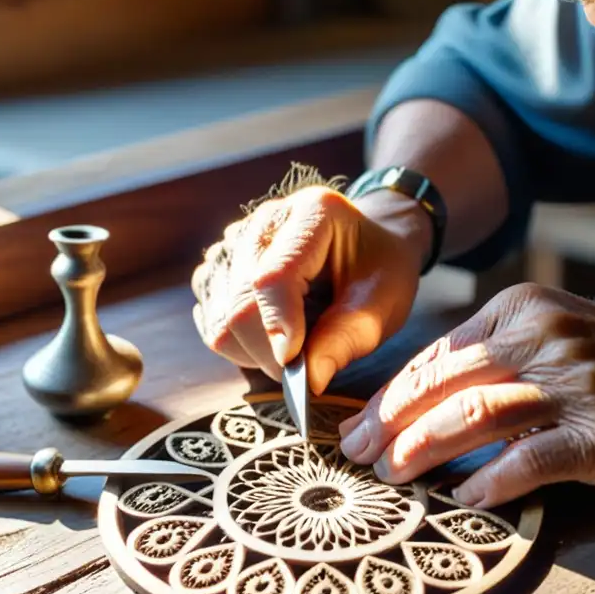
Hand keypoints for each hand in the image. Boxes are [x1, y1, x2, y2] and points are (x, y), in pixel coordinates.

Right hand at [191, 171, 430, 393]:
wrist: (366, 249)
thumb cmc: (379, 271)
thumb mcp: (382, 303)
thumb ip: (347, 338)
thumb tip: (310, 380)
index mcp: (312, 213)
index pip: (273, 277)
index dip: (278, 327)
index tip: (295, 367)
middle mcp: (264, 221)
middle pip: (239, 303)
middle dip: (269, 351)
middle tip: (307, 368)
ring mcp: (233, 243)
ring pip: (220, 319)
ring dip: (254, 351)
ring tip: (297, 341)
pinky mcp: (218, 269)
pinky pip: (212, 323)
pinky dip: (240, 345)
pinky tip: (275, 334)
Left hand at [337, 283, 594, 508]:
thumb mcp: (556, 330)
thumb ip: (493, 353)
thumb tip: (417, 396)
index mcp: (524, 308)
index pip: (438, 354)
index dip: (392, 394)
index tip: (361, 424)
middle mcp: (544, 339)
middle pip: (445, 383)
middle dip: (391, 423)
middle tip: (358, 455)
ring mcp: (573, 386)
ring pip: (474, 417)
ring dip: (423, 451)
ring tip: (392, 477)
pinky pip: (527, 462)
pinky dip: (489, 482)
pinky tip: (463, 498)